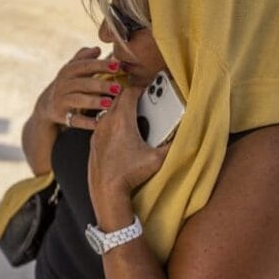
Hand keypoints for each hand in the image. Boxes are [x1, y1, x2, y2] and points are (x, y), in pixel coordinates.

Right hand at [35, 47, 122, 130]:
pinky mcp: (61, 115)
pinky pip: (75, 119)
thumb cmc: (68, 84)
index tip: (117, 66)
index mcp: (68, 71)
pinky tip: (99, 122)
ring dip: (94, 102)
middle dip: (101, 85)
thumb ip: (84, 58)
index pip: (85, 66)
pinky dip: (86, 122)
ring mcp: (61, 100)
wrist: (48, 105)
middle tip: (118, 88)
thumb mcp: (72, 69)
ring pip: (78, 100)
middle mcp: (63, 84)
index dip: (101, 65)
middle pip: (84, 83)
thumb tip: (97, 48)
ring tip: (109, 103)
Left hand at [88, 84, 170, 204]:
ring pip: (109, 111)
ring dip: (121, 110)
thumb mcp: (157, 159)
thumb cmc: (129, 175)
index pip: (129, 92)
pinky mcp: (94, 142)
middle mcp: (106, 123)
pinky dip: (113, 122)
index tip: (149, 89)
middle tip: (145, 100)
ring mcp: (98, 132)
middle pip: (118, 99)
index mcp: (121, 121)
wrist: (106, 190)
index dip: (140, 88)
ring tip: (136, 116)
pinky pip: (103, 124)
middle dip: (132, 97)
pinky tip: (124, 133)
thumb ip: (173, 145)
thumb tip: (185, 137)